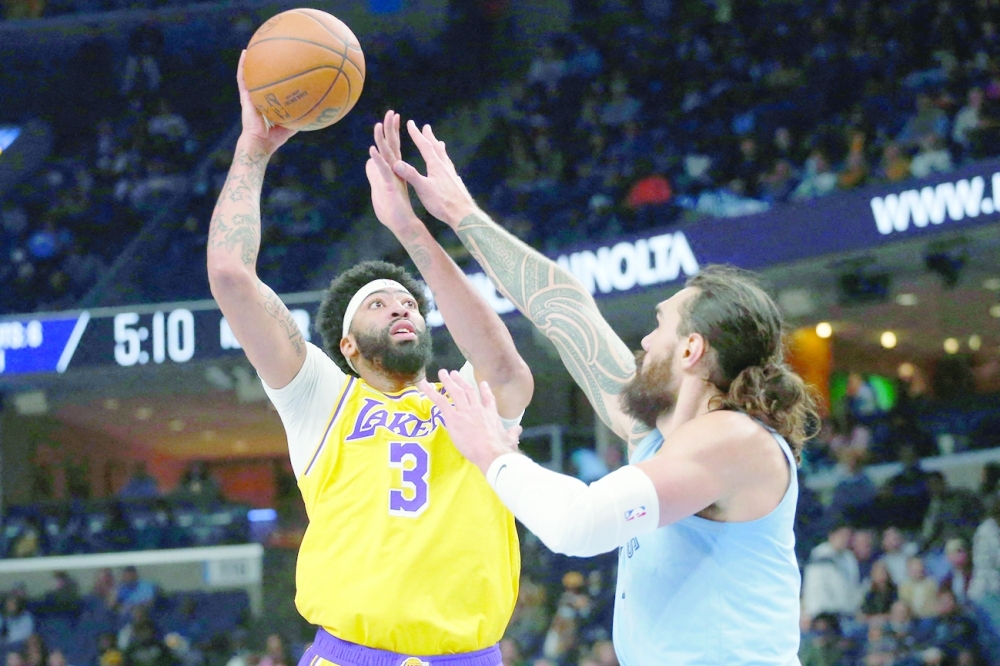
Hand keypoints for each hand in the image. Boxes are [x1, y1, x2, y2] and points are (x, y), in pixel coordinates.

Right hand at [237, 50, 295, 154]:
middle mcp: (258, 99)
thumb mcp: (292, 125)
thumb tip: (318, 109)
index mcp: (268, 104)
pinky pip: (242, 79)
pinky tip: (245, 54)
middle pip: (260, 80)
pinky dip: (242, 66)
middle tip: (268, 52)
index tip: (281, 66)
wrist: (260, 143)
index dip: (275, 79)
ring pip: (249, 76)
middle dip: (263, 68)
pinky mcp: (245, 97)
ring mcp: (250, 97)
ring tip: (252, 47)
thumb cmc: (275, 138)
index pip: (271, 89)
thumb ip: (302, 116)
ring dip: (249, 62)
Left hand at [366, 110, 422, 235]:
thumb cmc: (393, 210)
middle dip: (391, 128)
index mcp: (396, 170)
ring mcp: (394, 177)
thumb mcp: (379, 188)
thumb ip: (375, 174)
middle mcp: (397, 171)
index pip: (394, 147)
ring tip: (378, 124)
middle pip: (393, 146)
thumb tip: (369, 163)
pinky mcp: (391, 186)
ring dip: (382, 139)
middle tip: (391, 112)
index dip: (393, 132)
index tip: (393, 117)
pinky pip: (383, 171)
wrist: (403, 225)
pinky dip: (377, 160)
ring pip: (388, 155)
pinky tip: (372, 149)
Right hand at [392, 120, 479, 227]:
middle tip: (426, 127)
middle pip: (436, 148)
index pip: (425, 146)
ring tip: (439, 143)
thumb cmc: (442, 203)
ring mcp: (452, 175)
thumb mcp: (423, 189)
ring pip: (445, 158)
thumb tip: (395, 162)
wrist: (463, 215)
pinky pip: (450, 168)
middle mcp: (445, 168)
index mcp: (436, 167)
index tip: (411, 123)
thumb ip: (410, 175)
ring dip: (439, 148)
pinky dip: (446, 163)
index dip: (417, 134)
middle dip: (429, 137)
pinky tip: (449, 169)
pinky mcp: (456, 184)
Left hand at [418, 369, 521, 474]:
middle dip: (460, 381)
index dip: (484, 390)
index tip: (482, 383)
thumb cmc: (500, 448)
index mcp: (490, 413)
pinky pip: (440, 401)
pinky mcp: (453, 417)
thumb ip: (512, 434)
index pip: (488, 399)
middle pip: (468, 391)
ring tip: (442, 373)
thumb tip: (518, 430)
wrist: (490, 451)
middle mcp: (477, 408)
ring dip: (448, 381)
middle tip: (454, 373)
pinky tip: (423, 384)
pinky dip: (430, 392)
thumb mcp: (510, 439)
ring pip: (455, 392)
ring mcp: (465, 411)